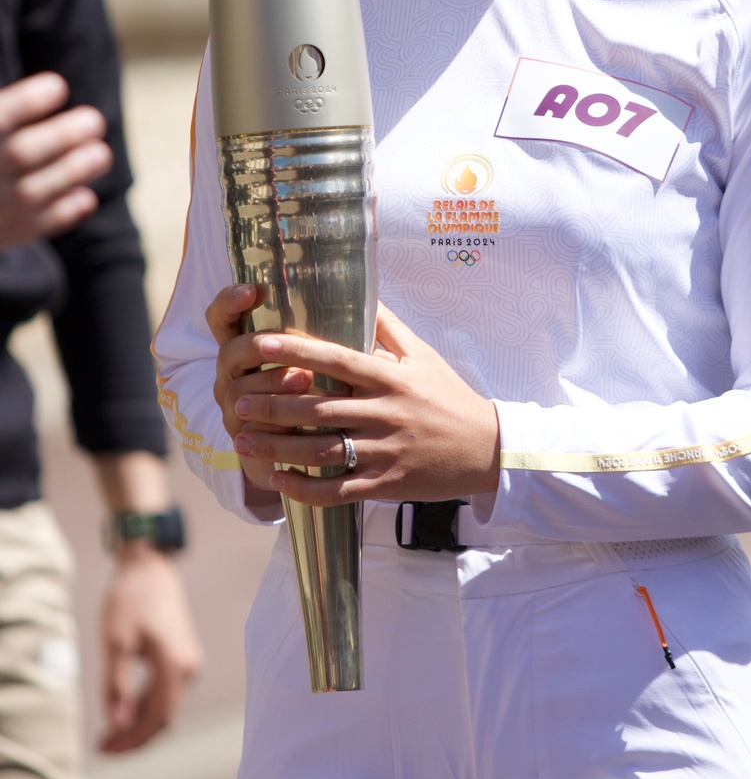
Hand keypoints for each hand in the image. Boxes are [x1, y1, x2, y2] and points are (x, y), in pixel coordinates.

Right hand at [0, 72, 111, 248]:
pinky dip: (65, 211)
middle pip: (20, 153)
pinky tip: (84, 195)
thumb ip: (11, 113)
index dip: (26, 102)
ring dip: (72, 171)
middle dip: (61, 136)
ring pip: (32, 191)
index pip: (0, 118)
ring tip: (101, 153)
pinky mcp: (6, 233)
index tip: (58, 85)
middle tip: (95, 120)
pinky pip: (37, 225)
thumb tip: (55, 84)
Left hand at [100, 544, 202, 752]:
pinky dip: (146, 708)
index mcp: (175, 664)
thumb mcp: (116, 644)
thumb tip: (116, 725)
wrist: (149, 568)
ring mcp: (189, 662)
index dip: (131, 741)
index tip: (101, 749)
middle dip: (134, 738)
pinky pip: (167, 693)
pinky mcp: (182, 658)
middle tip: (100, 746)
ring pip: (167, 708)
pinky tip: (122, 712)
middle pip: (165, 719)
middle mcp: (189, 667)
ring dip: (139, 725)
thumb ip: (117, 687)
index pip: (158, 720)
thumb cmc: (129, 601)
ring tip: (106, 733)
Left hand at [207, 285, 500, 507]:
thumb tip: (360, 289)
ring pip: (320, 450)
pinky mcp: (385, 484)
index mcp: (389, 377)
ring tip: (241, 439)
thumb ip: (387, 325)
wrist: (485, 449)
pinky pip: (337, 489)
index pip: (335, 359)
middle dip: (272, 404)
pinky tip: (278, 479)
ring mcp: (384, 451)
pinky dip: (304, 486)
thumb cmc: (448, 395)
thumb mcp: (423, 354)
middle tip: (237, 400)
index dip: (295, 351)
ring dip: (276, 447)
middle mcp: (384, 412)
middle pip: (317, 408)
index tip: (260, 343)